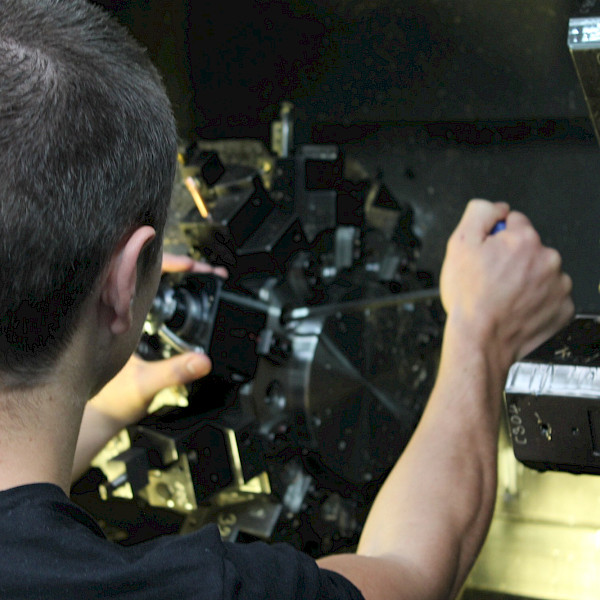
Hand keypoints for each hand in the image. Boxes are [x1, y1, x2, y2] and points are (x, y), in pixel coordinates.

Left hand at [73, 252, 223, 480]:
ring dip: (180, 281)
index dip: (167, 264)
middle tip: (209, 272)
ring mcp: (126, 317)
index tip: (191, 266)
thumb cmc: (110, 400)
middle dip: (182, 269)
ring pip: (153, 286)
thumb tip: (202, 360)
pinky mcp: (134, 326)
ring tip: (206, 278)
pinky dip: (176, 295)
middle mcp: (117, 312)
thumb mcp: (144, 384)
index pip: (138, 273)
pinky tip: (192, 296)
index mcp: (112, 316)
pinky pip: (155, 301)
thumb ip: (174, 372)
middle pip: (149, 275)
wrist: (102, 416)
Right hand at [440, 199, 573, 365]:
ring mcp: (559, 286)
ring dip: (526, 280)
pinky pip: (550, 297)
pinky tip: (516, 308)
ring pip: (541, 273)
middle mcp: (548, 259)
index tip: (487, 256)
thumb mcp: (459, 244)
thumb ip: (479, 213)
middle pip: (530, 248)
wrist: (481, 340)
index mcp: (524, 240)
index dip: (496, 238)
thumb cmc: (470, 299)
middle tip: (492, 279)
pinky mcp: (563, 309)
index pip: (515, 222)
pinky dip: (536, 301)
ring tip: (503, 297)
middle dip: (513, 259)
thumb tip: (496, 208)